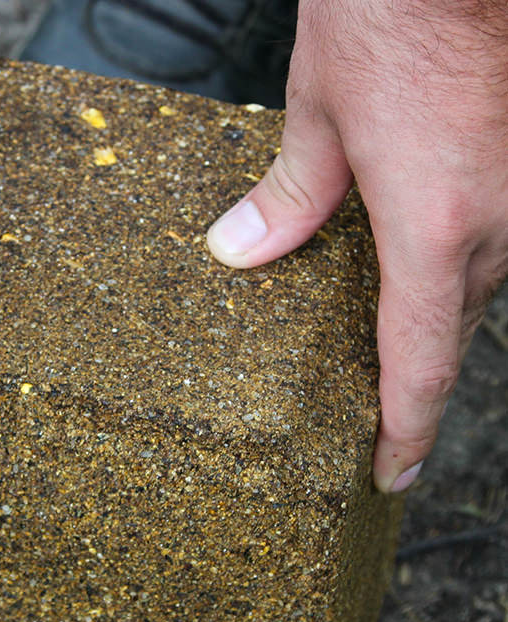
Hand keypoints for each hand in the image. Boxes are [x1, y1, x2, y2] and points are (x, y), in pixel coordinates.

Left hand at [206, 0, 507, 492]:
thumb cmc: (396, 8)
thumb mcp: (320, 109)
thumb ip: (289, 197)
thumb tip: (240, 252)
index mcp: (437, 227)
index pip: (423, 364)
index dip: (407, 432)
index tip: (393, 475)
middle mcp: (500, 221)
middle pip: (452, 327)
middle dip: (414, 369)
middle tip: (376, 406)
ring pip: (481, 280)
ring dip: (438, 305)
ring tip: (390, 328)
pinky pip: (499, 234)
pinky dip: (460, 255)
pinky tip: (427, 244)